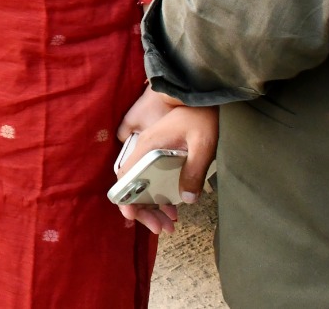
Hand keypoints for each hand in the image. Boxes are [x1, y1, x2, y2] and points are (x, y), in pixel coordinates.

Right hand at [114, 97, 218, 234]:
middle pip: (131, 185)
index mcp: (148, 146)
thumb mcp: (203, 145)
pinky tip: (173, 209)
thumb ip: (193, 171)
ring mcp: (150, 152)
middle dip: (142, 210)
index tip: (133, 216)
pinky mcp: (159, 155)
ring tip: (168, 226)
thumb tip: (185, 199)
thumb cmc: (202, 118)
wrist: (204, 99)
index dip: (124, 197)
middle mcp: (144, 150)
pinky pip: (151, 179)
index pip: (125, 175)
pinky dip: (158, 197)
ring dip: (151, 207)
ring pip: (141, 185)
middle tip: (161, 229)